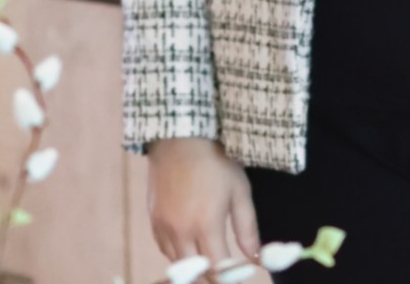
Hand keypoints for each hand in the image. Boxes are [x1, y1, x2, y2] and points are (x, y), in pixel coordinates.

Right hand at [147, 137, 260, 269]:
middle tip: (225, 271)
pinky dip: (179, 255)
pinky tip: (191, 246)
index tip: (239, 277)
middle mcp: (181, 233)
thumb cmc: (216, 162)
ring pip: (178, 265)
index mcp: (206, 225)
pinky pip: (165, 250)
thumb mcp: (239, 191)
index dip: (229, 279)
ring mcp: (164, 229)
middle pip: (195, 274)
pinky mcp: (153, 222)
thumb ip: (247, 228)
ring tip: (209, 259)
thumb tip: (256, 258)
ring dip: (194, 268)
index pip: (217, 270)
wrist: (181, 140)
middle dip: (211, 278)